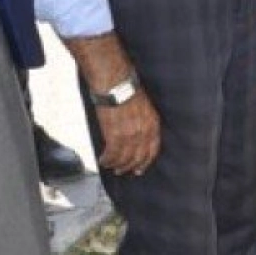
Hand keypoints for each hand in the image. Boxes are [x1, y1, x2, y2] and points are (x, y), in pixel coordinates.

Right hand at [61, 30, 157, 174]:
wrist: (115, 83)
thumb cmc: (127, 88)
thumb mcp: (144, 105)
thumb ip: (143, 120)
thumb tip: (137, 132)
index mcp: (152, 123)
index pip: (153, 149)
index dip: (146, 161)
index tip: (141, 167)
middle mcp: (143, 131)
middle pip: (138, 157)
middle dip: (131, 167)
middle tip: (124, 171)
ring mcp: (130, 135)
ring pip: (124, 159)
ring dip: (117, 165)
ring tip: (112, 166)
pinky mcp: (115, 136)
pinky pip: (112, 155)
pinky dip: (107, 160)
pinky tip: (103, 160)